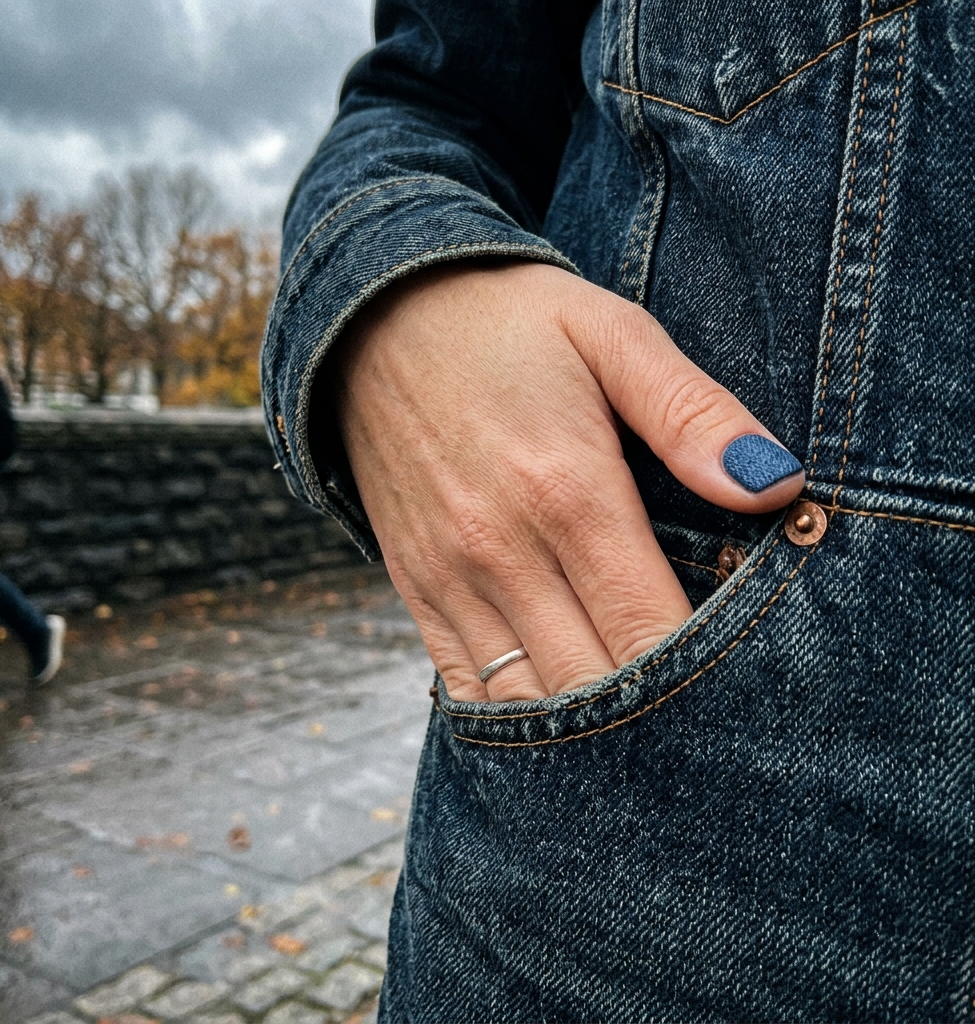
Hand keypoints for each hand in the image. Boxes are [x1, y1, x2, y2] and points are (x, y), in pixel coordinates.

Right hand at [334, 262, 801, 701]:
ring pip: (525, 701)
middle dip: (655, 720)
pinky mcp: (415, 584)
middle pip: (591, 683)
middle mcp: (502, 550)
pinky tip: (556, 726)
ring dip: (584, 736)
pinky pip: (463, 685)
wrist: (377, 318)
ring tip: (642, 747)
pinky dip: (512, 722)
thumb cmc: (509, 324)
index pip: (649, 629)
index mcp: (568, 490)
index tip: (750, 695)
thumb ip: (693, 414)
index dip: (706, 678)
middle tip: (710, 734)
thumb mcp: (611, 334)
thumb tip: (774, 486)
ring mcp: (449, 575)